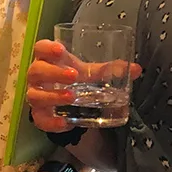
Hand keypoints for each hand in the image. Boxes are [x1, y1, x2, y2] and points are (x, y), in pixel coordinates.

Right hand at [27, 39, 141, 131]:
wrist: (67, 100)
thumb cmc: (76, 78)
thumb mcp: (91, 72)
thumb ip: (110, 70)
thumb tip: (137, 69)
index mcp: (49, 59)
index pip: (40, 48)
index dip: (47, 48)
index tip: (60, 50)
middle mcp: (38, 77)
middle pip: (36, 71)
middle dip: (53, 73)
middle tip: (73, 76)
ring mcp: (36, 96)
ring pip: (34, 95)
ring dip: (52, 96)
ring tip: (71, 97)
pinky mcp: (39, 115)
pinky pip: (40, 120)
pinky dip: (51, 122)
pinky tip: (65, 123)